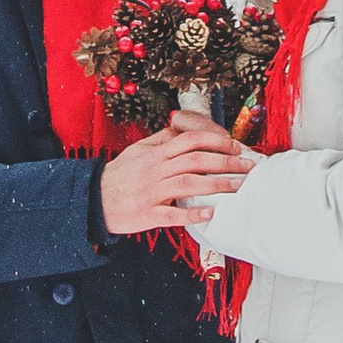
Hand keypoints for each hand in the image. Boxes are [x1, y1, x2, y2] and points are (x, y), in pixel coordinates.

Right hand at [100, 122, 255, 236]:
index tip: (236, 147)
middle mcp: (155, 169)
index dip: (216, 141)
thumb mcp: (138, 150)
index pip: (191, 140)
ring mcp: (151, 192)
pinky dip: (192, 214)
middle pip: (196, 160)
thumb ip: (161, 139)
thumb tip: (182, 127)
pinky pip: (172, 214)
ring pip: (189, 184)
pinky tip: (211, 214)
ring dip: (217, 185)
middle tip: (248, 167)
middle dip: (226, 162)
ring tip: (238, 187)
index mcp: (156, 153)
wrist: (93, 199)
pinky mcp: (147, 214)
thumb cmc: (120, 175)